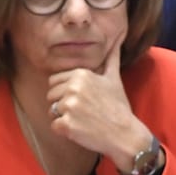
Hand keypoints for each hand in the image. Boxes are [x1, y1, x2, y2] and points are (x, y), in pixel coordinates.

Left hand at [47, 30, 153, 170]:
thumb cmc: (118, 107)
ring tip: (84, 120)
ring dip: (64, 117)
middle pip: (51, 95)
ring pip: (52, 110)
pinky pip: (54, 126)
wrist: (125, 134)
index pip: (55, 81)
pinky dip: (65, 130)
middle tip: (84, 111)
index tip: (83, 99)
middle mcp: (73, 88)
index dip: (66, 91)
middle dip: (63, 104)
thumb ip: (111, 58)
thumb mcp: (114, 79)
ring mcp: (69, 107)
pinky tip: (82, 129)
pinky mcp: (66, 125)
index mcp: (81, 74)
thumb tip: (118, 40)